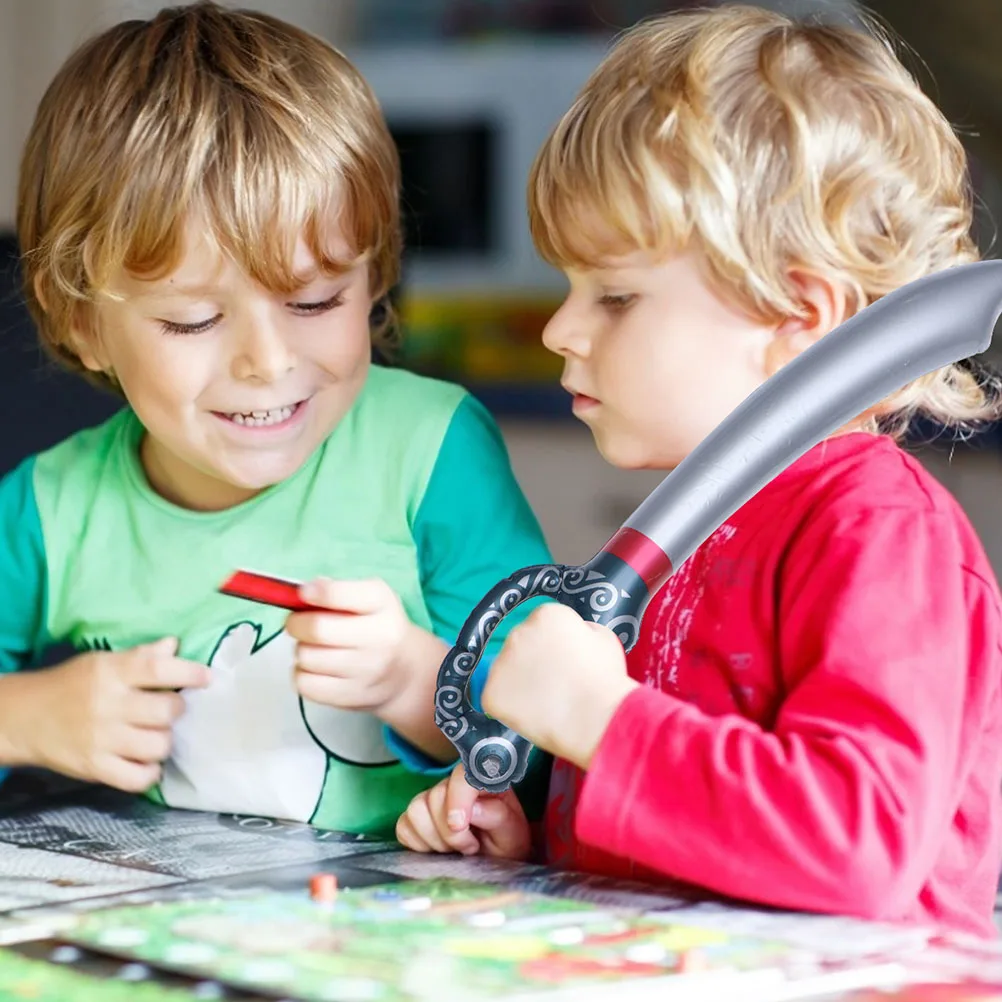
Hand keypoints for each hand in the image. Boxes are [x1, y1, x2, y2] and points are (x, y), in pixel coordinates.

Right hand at [0, 637, 208, 791]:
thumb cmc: (72, 685)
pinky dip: (150, 773)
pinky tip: (146, 762)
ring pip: (158, 746)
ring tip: (156, 735)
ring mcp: (102, 740)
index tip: (207, 678)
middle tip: (170, 709)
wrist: (24, 718)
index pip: (159, 669)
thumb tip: (175, 645)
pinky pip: (138, 779)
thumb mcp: (102, 662)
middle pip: (166, 711)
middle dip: (177, 710)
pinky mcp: (95, 768)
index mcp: (112, 673)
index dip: (189, 673)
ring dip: (165, 741)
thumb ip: (140, 656)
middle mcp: (109, 705)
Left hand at [286, 577, 412, 713]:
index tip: (304, 593)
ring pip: (307, 657)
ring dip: (302, 650)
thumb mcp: (369, 598)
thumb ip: (336, 590)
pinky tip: (314, 668)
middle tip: (296, 623)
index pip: (339, 594)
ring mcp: (367, 670)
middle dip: (296, 623)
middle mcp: (380, 636)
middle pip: (317, 629)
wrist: (406, 672)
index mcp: (381, 602)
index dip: (314, 593)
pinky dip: (301, 674)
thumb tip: (302, 593)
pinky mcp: (351, 696)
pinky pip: (305, 684)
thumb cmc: (377, 626)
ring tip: (314, 647)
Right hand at [396, 763, 531, 859]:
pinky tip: (437, 850)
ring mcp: (432, 800)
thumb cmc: (506, 843)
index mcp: (482, 781)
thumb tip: (474, 808)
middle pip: (435, 796)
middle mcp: (453, 785)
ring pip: (416, 809)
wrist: (494, 861)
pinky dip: (418, 843)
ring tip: (453, 849)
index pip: (461, 775)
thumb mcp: (513, 834)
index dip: (457, 798)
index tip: (460, 826)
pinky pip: (404, 826)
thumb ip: (497, 816)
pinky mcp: (415, 819)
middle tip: (469, 847)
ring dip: (434, 838)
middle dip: (450, 832)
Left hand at [481, 603, 638, 768]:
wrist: (595, 718)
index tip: (568, 662)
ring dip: (522, 683)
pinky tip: (534, 715)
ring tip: (548, 703)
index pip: (543, 625)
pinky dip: (511, 708)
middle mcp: (517, 633)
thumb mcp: (604, 638)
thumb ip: (582, 630)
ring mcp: (500, 663)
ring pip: (508, 672)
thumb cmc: (606, 679)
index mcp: (545, 615)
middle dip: (535, 662)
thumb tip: (571, 636)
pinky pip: (498, 698)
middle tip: (557, 684)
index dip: (556, 646)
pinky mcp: (490, 693)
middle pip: (522, 645)